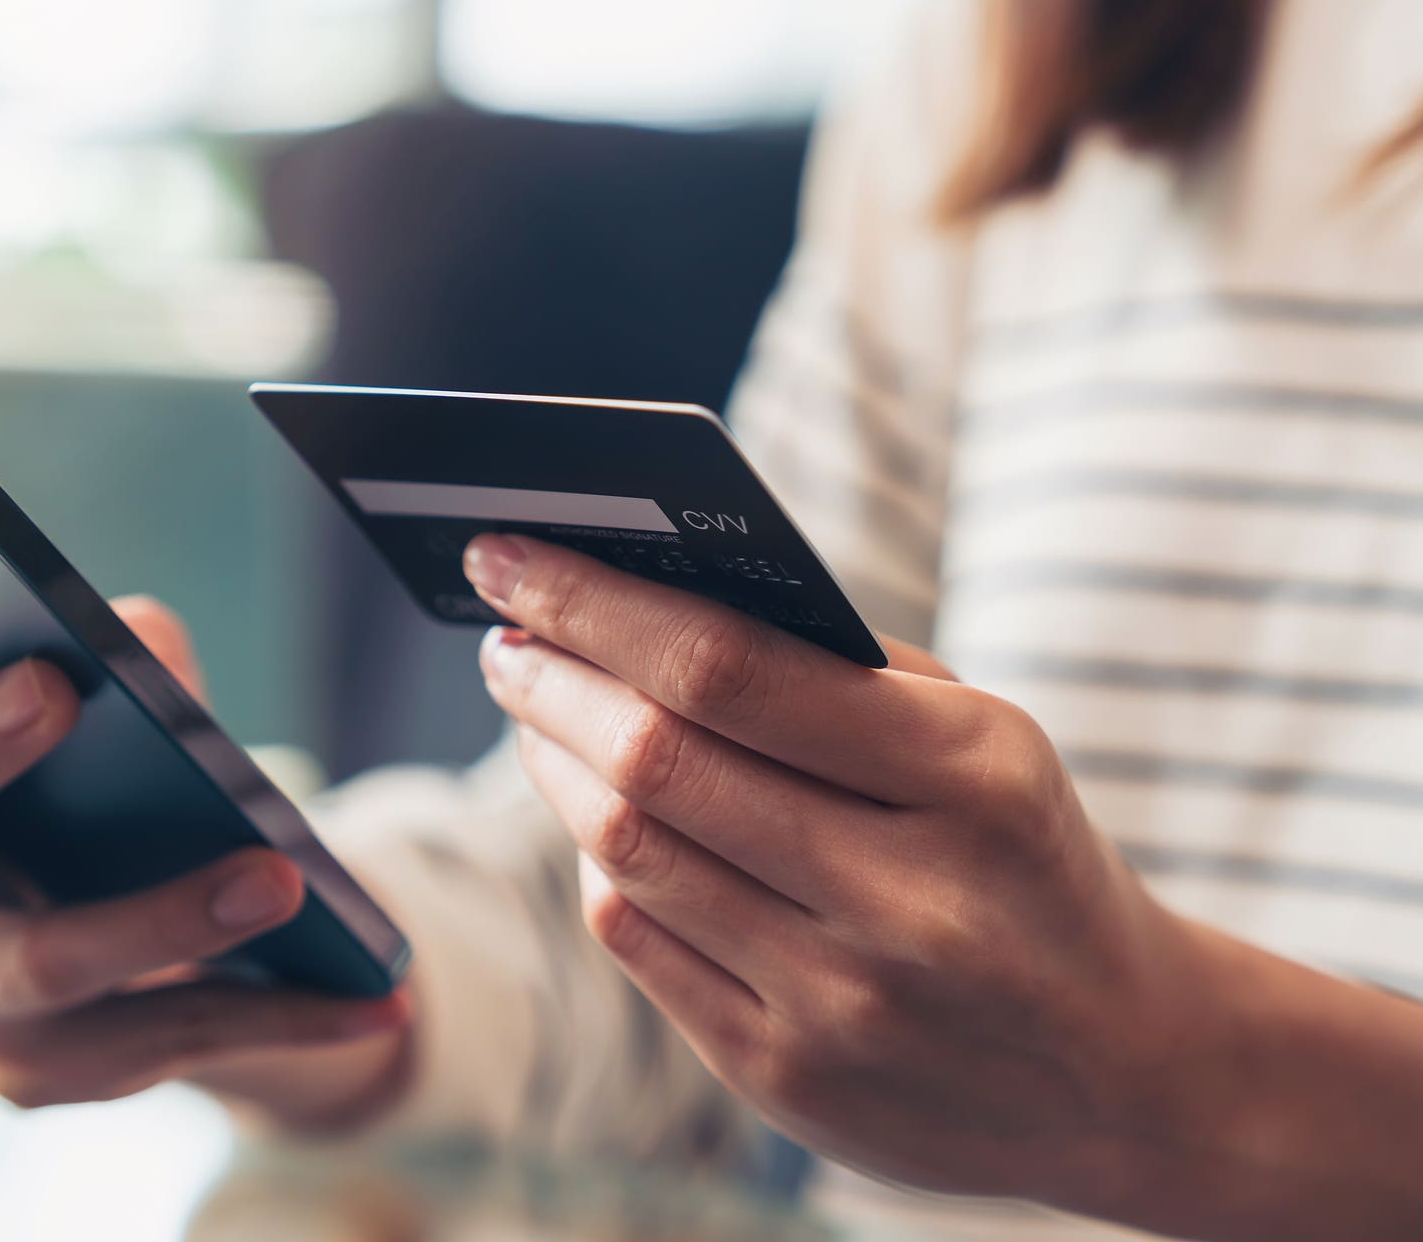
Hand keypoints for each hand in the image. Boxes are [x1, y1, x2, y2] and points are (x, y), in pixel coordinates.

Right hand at [0, 469, 409, 1124]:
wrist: (189, 967)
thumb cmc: (118, 801)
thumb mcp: (121, 713)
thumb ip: (119, 660)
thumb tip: (135, 640)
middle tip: (51, 687)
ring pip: (48, 957)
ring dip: (165, 913)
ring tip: (275, 876)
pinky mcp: (44, 1074)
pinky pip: (160, 1039)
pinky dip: (275, 1011)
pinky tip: (373, 989)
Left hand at [462, 532, 1248, 1219]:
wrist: (1128, 1068)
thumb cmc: (1023, 860)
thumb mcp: (985, 742)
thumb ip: (832, 672)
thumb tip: (636, 598)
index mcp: (970, 776)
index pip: (728, 667)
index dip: (596, 605)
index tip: (512, 555)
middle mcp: (906, 898)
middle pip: (655, 762)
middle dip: (550, 679)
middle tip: (504, 635)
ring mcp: (841, 1002)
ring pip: (628, 852)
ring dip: (553, 764)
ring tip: (534, 709)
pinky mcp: (786, 1078)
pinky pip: (638, 941)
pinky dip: (600, 863)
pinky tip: (596, 818)